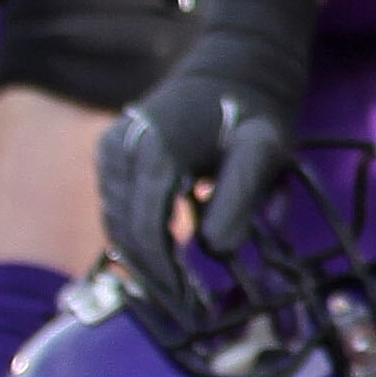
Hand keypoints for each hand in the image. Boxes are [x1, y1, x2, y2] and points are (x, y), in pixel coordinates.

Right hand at [94, 0, 322, 288]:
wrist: (235, 65)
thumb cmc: (254, 109)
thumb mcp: (264, 150)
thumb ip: (241, 197)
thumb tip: (215, 250)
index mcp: (156, 149)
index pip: (146, 229)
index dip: (165, 275)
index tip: (190, 309)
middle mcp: (122, 148)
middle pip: (124, 231)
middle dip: (153, 277)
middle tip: (188, 311)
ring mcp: (111, 149)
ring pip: (115, 222)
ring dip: (143, 261)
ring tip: (182, 294)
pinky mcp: (112, 153)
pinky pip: (116, 207)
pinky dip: (136, 237)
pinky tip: (167, 262)